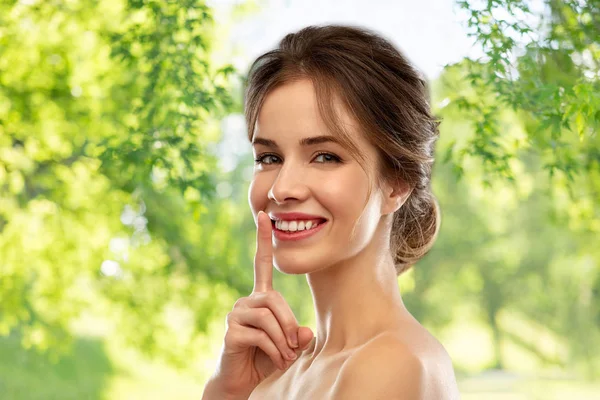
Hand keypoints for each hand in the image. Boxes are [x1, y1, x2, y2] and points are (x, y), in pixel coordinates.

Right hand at [203, 211, 313, 399]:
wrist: (243, 384)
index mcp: (260, 298)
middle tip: (294, 347)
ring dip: (282, 340)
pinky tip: (275, 359)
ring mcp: (235, 315)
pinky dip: (274, 349)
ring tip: (285, 356)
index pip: (261, 265)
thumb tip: (305, 332)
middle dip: (289, 324)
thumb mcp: (290, 345)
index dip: (262, 240)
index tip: (264, 216)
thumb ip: (299, 336)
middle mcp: (246, 302)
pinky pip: (260, 334)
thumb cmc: (268, 360)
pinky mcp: (230, 332)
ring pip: (267, 316)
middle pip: (274, 300)